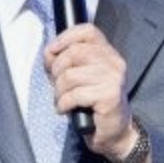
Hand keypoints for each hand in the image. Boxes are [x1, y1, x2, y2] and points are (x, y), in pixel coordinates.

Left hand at [45, 24, 137, 162]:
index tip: (52, 51)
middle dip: (57, 69)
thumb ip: (64, 61)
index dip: (66, 37)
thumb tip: (49, 53)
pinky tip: (65, 109)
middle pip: (74, 52)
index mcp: (108, 53)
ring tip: (61, 100)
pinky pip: (75, 94)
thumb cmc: (92, 103)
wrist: (114, 132)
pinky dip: (63, 103)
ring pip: (71, 75)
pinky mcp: (109, 96)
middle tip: (56, 84)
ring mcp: (113, 78)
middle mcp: (114, 62)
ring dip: (59, 91)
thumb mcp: (78, 77)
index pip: (88, 31)